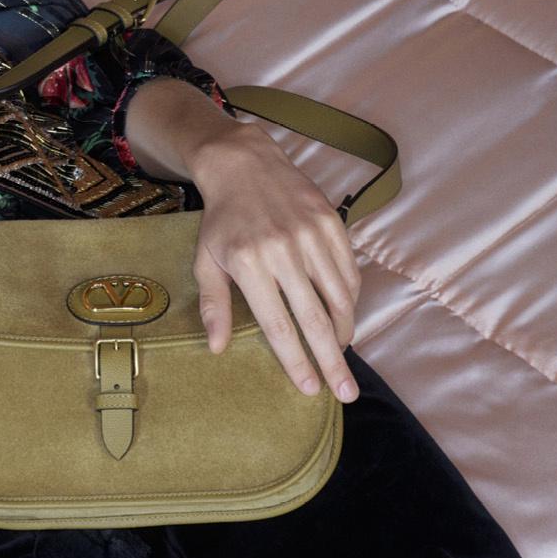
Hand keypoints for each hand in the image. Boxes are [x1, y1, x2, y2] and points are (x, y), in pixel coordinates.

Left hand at [187, 124, 364, 402]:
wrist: (244, 164)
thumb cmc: (221, 220)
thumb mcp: (206, 261)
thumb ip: (214, 305)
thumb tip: (218, 348)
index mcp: (249, 264)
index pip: (278, 325)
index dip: (295, 360)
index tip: (310, 388)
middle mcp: (283, 251)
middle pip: (315, 319)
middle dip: (332, 361)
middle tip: (346, 393)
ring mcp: (311, 235)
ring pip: (340, 296)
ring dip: (344, 331)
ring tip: (341, 354)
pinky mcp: (331, 222)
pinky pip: (348, 271)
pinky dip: (350, 298)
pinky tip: (344, 315)